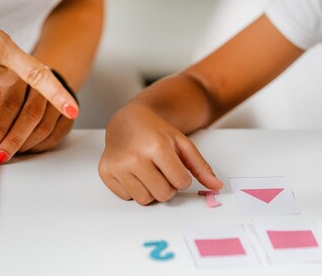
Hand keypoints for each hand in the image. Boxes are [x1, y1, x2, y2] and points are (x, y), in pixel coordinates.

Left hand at [0, 79, 73, 162]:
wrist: (32, 86)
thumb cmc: (3, 95)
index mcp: (17, 76)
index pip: (11, 104)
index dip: (0, 128)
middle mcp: (41, 86)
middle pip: (32, 115)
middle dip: (14, 140)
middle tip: (1, 154)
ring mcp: (57, 100)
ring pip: (45, 127)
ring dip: (26, 145)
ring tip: (11, 151)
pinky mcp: (66, 115)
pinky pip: (55, 135)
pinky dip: (39, 147)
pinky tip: (26, 147)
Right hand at [99, 104, 222, 204]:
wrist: (128, 121)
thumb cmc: (156, 132)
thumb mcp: (182, 144)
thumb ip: (201, 166)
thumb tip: (216, 187)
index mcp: (156, 147)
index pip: (180, 183)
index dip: (182, 178)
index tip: (176, 167)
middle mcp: (134, 157)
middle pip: (162, 195)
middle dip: (168, 187)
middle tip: (162, 171)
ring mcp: (117, 166)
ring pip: (144, 199)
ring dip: (151, 190)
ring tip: (149, 171)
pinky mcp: (105, 173)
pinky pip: (127, 197)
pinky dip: (134, 188)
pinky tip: (134, 172)